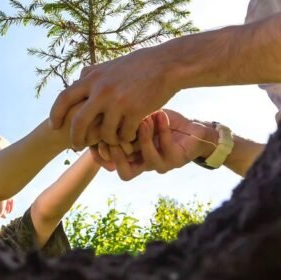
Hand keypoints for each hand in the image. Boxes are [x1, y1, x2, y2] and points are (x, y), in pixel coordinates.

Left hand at [50, 46, 178, 146]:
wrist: (166, 65)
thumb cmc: (138, 65)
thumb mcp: (110, 65)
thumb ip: (93, 73)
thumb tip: (78, 78)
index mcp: (93, 79)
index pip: (64, 98)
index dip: (56, 114)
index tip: (54, 125)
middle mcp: (102, 91)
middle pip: (78, 123)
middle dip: (75, 138)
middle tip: (76, 145)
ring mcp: (118, 103)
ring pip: (104, 133)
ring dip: (107, 140)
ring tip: (111, 139)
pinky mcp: (135, 112)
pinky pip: (124, 135)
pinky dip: (125, 138)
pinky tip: (128, 136)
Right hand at [90, 109, 215, 180]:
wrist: (190, 129)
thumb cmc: (158, 122)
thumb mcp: (134, 116)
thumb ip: (115, 116)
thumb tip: (90, 107)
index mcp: (129, 157)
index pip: (108, 164)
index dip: (101, 153)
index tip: (101, 131)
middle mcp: (143, 164)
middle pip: (124, 172)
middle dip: (120, 154)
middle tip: (116, 130)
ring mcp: (160, 164)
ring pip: (147, 161)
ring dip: (144, 138)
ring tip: (144, 119)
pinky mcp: (177, 159)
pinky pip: (166, 148)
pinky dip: (162, 130)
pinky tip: (160, 115)